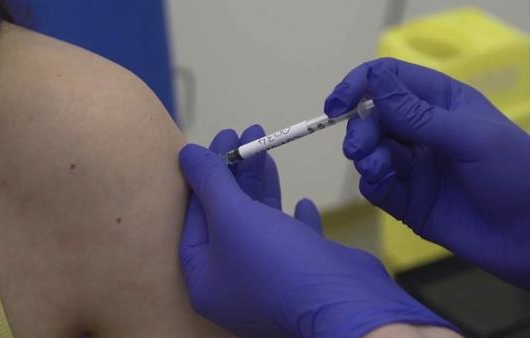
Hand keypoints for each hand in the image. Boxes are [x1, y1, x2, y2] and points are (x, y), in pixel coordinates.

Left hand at [178, 126, 456, 337]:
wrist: (344, 304)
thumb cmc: (276, 262)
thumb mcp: (233, 216)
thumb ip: (209, 182)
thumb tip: (185, 153)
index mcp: (205, 276)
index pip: (196, 216)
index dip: (206, 173)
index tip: (221, 138)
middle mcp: (234, 281)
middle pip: (228, 216)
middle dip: (237, 171)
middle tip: (248, 133)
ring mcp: (270, 280)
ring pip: (260, 223)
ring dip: (263, 185)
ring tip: (267, 148)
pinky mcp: (304, 276)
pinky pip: (293, 241)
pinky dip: (293, 220)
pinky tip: (300, 202)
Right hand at [324, 58, 529, 322]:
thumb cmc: (516, 175)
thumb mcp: (468, 137)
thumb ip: (416, 114)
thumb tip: (374, 80)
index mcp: (441, 103)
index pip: (389, 81)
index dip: (360, 86)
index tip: (337, 104)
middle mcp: (423, 132)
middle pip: (373, 118)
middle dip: (360, 129)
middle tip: (361, 148)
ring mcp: (416, 167)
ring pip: (371, 151)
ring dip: (365, 156)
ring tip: (377, 169)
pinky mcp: (409, 201)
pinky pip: (377, 186)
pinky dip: (372, 183)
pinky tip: (381, 185)